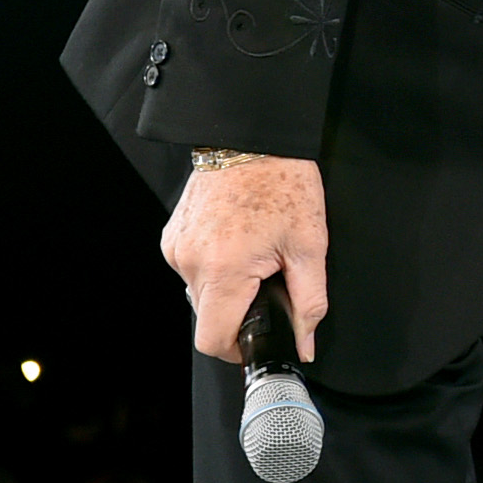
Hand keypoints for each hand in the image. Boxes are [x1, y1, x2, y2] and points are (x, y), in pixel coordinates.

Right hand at [161, 157, 327, 364]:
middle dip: (238, 309)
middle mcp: (190, 262)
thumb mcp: (310, 244)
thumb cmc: (284, 182)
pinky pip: (191, 268)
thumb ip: (309, 302)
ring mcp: (176, 247)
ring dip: (225, 286)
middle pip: (208, 317)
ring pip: (199, 293)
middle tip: (267, 278)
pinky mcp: (172, 235)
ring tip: (253, 252)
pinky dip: (213, 266)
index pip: (213, 340)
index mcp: (223, 269)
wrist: (253, 135)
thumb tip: (305, 344)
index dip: (238, 348)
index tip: (258, 336)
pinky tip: (235, 240)